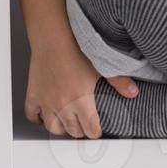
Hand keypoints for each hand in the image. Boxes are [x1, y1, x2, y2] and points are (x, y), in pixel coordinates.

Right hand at [24, 48, 139, 137]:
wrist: (51, 36)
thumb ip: (119, 81)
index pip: (90, 131)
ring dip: (62, 127)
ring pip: (53, 127)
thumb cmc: (74, 48)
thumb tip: (134, 92)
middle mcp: (63, 105)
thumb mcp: (101, 65)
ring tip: (68, 121)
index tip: (98, 128)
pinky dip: (38, 118)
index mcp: (81, 101)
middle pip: (73, 131)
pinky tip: (45, 114)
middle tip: (85, 124)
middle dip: (81, 130)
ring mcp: (46, 101)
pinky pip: (32, 114)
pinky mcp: (33, 94)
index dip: (96, 131)